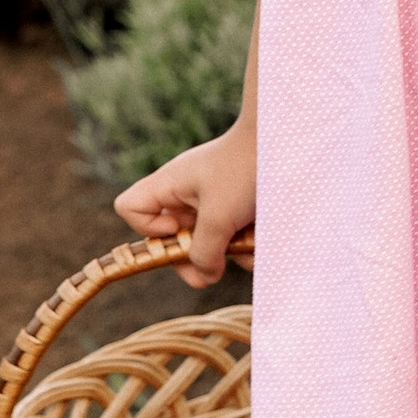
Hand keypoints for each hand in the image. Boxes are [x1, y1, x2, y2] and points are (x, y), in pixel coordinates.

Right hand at [114, 120, 255, 288]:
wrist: (287, 140)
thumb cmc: (245, 169)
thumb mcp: (219, 217)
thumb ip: (203, 253)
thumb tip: (203, 277)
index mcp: (170, 184)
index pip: (130, 208)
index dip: (149, 229)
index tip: (180, 230)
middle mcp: (186, 192)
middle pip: (172, 238)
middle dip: (197, 255)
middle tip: (218, 264)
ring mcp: (212, 200)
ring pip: (208, 242)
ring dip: (230, 251)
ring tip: (252, 242)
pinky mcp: (237, 206)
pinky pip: (232, 235)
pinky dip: (246, 242)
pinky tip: (263, 237)